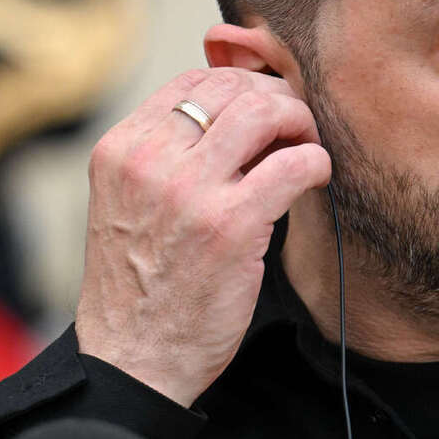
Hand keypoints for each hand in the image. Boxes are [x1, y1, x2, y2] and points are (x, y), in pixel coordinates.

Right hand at [75, 68, 330, 406]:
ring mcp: (189, 191)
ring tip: (309, 147)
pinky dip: (317, 162)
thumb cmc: (143, 285)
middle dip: (278, 98)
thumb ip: (171, 156)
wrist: (134, 359)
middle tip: (300, 125)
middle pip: (233, 87)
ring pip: (264, 112)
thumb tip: (243, 112)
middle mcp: (149, 161)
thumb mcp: (132, 203)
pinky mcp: (231, 225)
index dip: (245, 82)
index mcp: (121, 149)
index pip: (195, 78)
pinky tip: (317, 177)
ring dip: (301, 122)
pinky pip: (294, 164)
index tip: (269, 107)